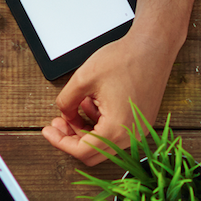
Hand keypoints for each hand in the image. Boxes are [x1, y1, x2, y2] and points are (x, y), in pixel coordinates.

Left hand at [41, 31, 176, 165]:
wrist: (152, 47)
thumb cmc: (125, 59)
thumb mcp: (83, 79)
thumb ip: (66, 102)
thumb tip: (64, 114)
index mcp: (116, 128)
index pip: (81, 151)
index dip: (59, 142)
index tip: (48, 131)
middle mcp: (131, 135)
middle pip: (93, 153)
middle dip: (71, 138)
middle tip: (58, 122)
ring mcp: (138, 130)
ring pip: (103, 143)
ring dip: (85, 130)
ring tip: (76, 107)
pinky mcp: (141, 122)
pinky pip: (115, 133)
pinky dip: (100, 124)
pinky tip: (92, 105)